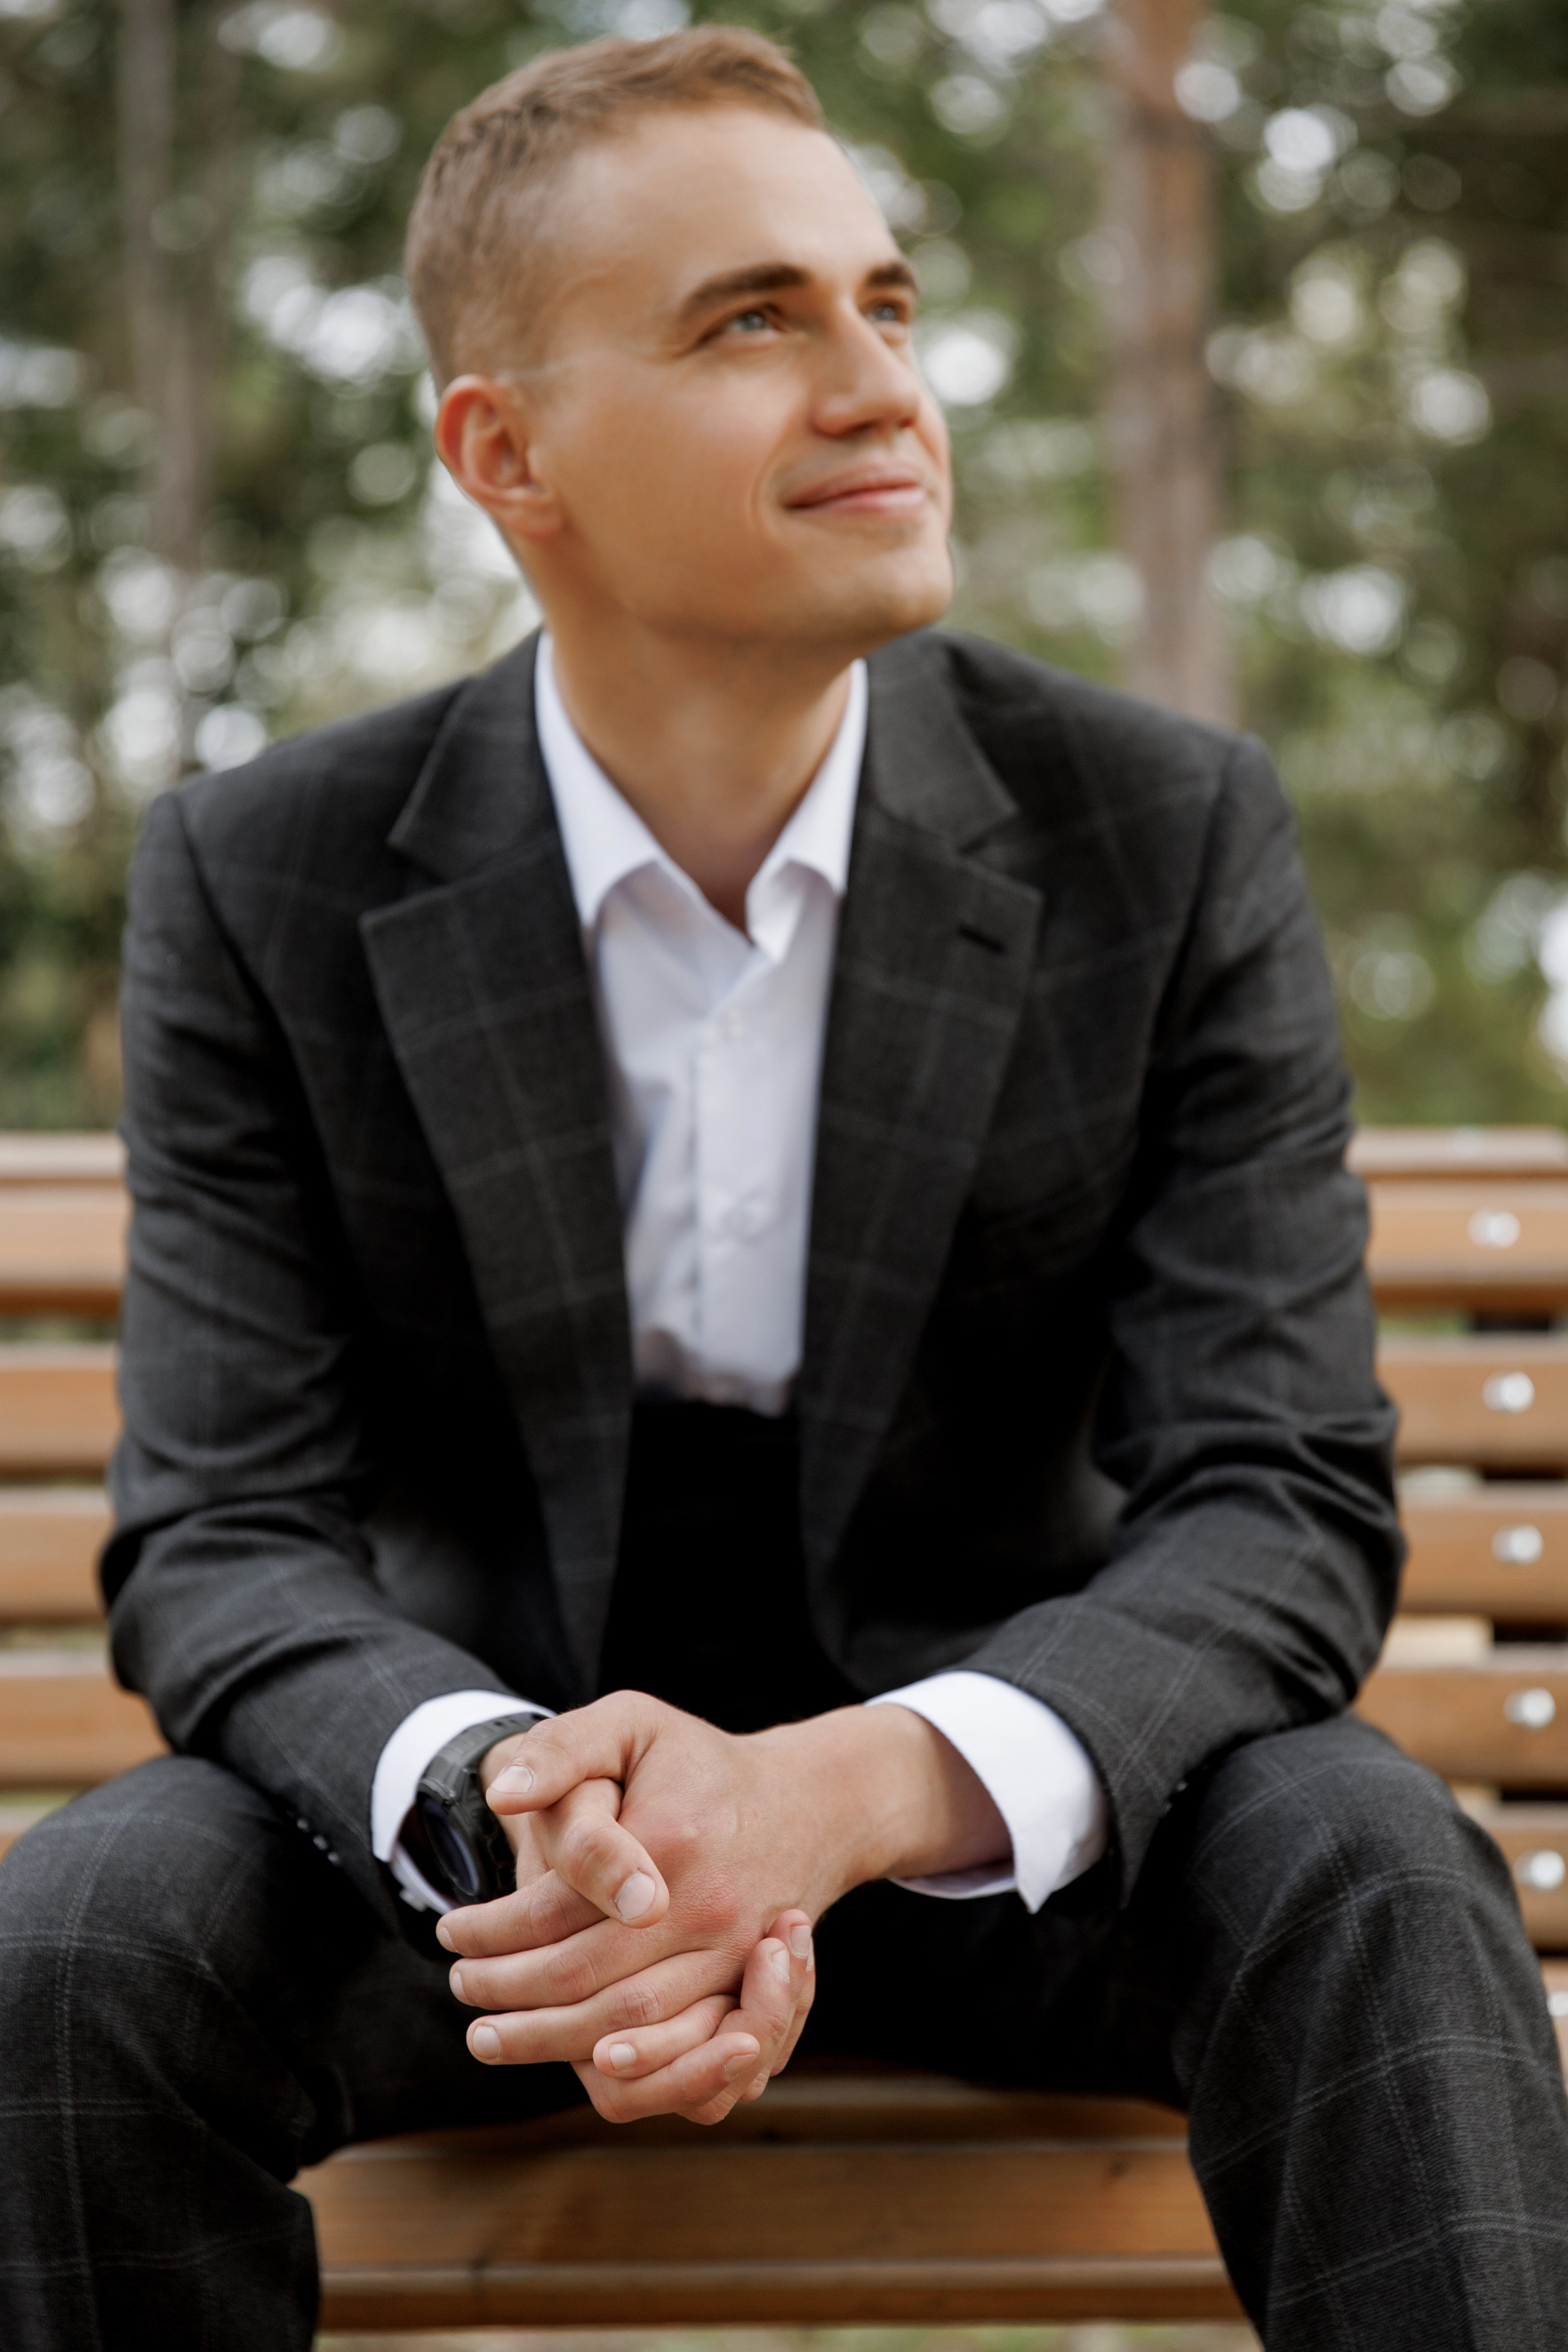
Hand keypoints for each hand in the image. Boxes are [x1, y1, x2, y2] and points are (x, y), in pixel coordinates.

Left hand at [439, 1693, 1007, 2118]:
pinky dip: (630, 2077)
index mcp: (670, 1842)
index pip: (555, 1912)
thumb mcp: (631, 1724)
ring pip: (631, 2030)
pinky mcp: (755, 1996)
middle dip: (509, 1998)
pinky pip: (689, 2061)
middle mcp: (711, 1909)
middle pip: (587, 1983)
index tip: (449, 1933)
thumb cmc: (699, 1764)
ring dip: (551, 2045)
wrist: (809, 1802)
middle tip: (460, 1992)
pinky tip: (576, 2066)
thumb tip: (503, 1797)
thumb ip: (563, 1749)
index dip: (490, 1932)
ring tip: (491, 2038)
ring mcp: (738, 1960)